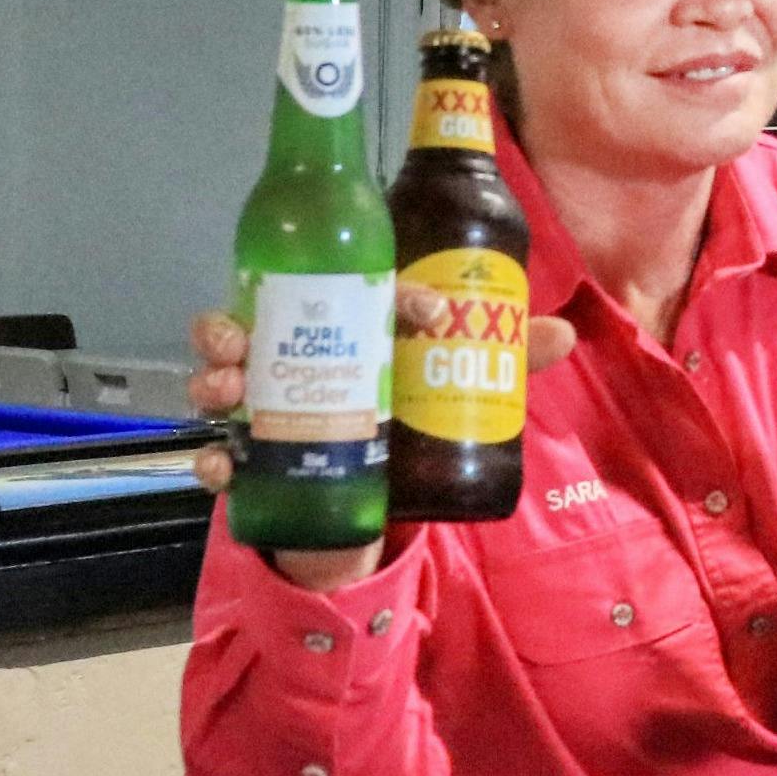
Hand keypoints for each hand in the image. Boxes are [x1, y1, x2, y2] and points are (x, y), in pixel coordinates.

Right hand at [190, 305, 581, 589]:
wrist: (378, 488)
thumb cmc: (409, 404)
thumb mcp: (456, 378)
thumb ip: (506, 356)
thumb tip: (564, 333)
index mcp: (343, 320)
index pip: (345, 287)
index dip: (386, 294)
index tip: (426, 310)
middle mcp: (292, 350)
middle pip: (248, 324)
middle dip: (230, 327)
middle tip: (238, 339)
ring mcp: (265, 403)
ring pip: (224, 381)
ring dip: (212, 381)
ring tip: (225, 392)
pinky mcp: (254, 457)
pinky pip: (222, 455)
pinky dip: (215, 459)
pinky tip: (221, 465)